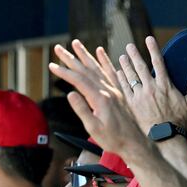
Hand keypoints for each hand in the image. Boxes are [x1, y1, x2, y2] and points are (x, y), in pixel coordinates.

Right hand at [48, 40, 149, 157]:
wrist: (135, 143)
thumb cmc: (113, 139)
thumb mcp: (94, 129)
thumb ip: (82, 110)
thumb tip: (70, 93)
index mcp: (101, 99)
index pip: (79, 80)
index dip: (64, 72)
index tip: (52, 65)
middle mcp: (108, 90)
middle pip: (87, 70)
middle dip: (71, 58)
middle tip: (58, 48)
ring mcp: (115, 90)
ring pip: (98, 68)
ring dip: (86, 55)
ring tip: (76, 43)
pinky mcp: (119, 93)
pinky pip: (111, 72)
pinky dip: (104, 61)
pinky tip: (100, 52)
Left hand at [116, 36, 186, 132]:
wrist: (165, 138)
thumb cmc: (179, 122)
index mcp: (165, 85)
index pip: (158, 62)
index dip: (153, 49)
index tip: (148, 39)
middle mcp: (151, 88)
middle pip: (141, 67)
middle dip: (135, 55)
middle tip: (129, 46)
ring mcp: (140, 96)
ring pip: (131, 77)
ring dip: (126, 66)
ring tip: (122, 56)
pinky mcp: (132, 105)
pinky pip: (125, 89)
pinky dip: (121, 80)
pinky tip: (118, 73)